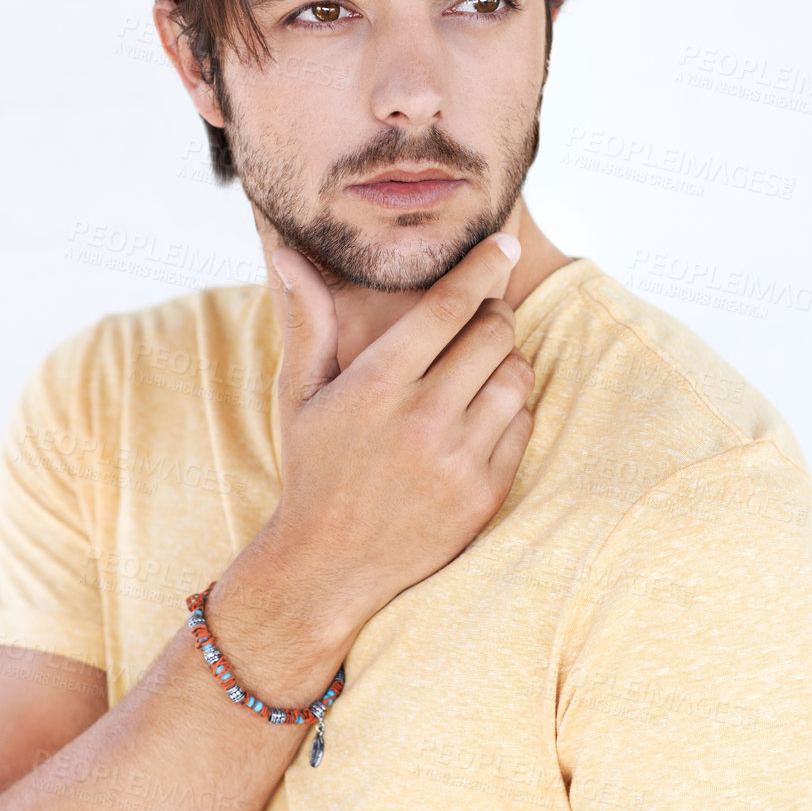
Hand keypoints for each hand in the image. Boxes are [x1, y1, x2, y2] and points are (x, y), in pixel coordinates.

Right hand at [262, 232, 534, 629]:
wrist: (328, 565)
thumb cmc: (313, 469)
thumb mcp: (299, 395)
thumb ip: (308, 321)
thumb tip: (288, 254)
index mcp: (376, 386)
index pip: (450, 307)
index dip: (484, 267)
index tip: (503, 244)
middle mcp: (422, 420)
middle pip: (493, 334)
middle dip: (493, 315)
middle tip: (480, 318)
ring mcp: (458, 460)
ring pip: (517, 377)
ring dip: (507, 361)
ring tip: (481, 367)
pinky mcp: (485, 494)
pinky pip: (523, 425)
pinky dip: (512, 410)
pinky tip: (482, 415)